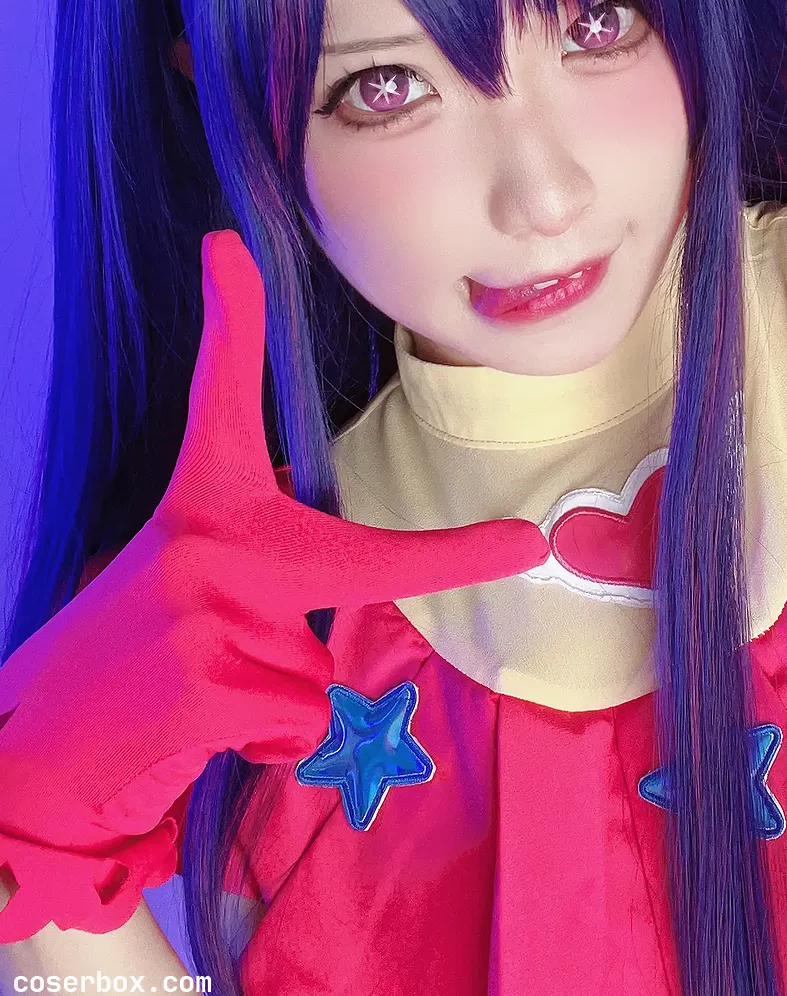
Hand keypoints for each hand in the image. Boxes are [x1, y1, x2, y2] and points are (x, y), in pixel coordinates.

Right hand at [0, 231, 548, 942]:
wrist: (43, 750)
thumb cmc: (140, 658)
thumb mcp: (196, 581)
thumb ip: (265, 562)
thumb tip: (334, 554)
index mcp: (200, 502)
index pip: (218, 398)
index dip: (229, 321)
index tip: (224, 245)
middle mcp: (200, 540)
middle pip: (365, 560)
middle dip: (457, 558)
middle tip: (529, 542)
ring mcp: (202, 609)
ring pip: (320, 668)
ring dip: (284, 695)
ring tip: (206, 691)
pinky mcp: (205, 685)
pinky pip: (299, 721)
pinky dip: (268, 740)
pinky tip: (200, 731)